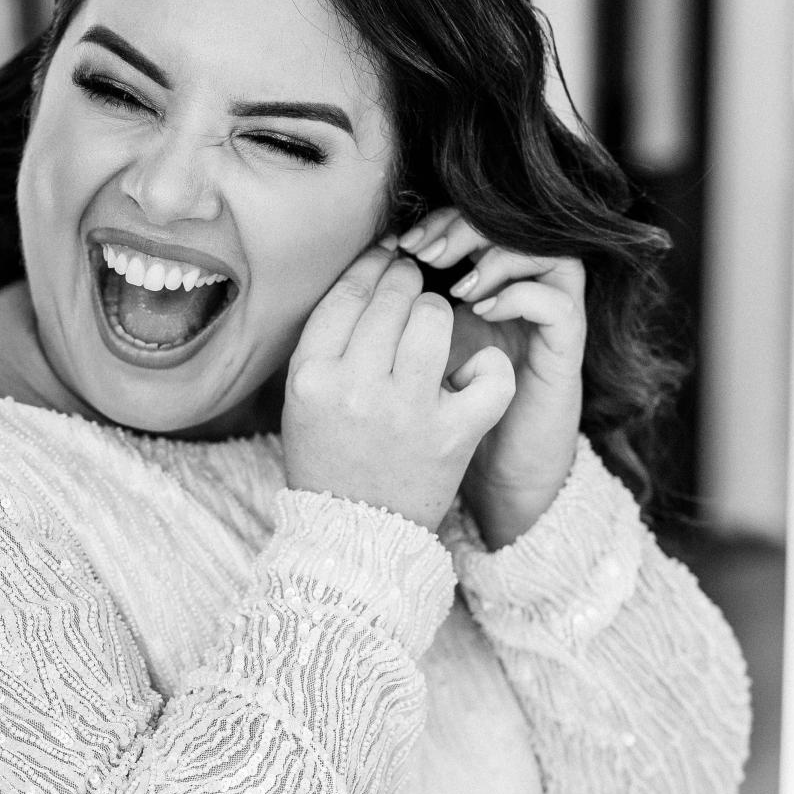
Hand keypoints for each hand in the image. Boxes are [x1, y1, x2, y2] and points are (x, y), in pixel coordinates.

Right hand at [281, 244, 515, 533]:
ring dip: (440, 314)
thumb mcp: (305, 396)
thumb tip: (374, 268)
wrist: (354, 534)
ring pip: (436, 318)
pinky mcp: (453, 436)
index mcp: (312, 377)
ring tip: (435, 330)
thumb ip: (329, 339)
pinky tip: (472, 375)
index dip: (374, 265)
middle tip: (415, 290)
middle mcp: (356, 389)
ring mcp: (407, 412)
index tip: (388, 259)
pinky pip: (489, 373)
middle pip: (394, 297)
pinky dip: (488, 368)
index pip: (349, 293)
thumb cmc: (330, 455)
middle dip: (409, 282)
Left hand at [389, 211, 585, 547]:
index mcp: (489, 288)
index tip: (398, 242)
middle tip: (419, 249)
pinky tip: (481, 308)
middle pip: (505, 228)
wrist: (501, 475)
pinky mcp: (566, 350)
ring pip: (537, 251)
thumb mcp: (421, 363)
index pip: (474, 228)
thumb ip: (405, 320)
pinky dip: (518, 296)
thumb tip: (367, 273)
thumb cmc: (449, 419)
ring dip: (490, 256)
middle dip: (457, 230)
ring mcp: (550, 318)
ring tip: (449, 278)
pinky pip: (555, 303)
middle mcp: (525, 292)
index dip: (438, 224)